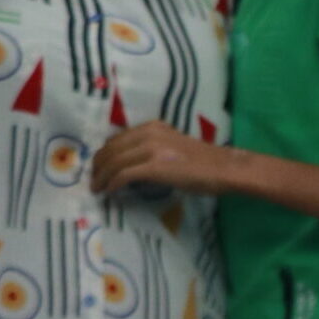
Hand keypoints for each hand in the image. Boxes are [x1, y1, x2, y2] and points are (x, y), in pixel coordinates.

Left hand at [91, 120, 237, 197]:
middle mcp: (148, 134)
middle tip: (93, 180)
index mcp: (152, 127)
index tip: (99, 167)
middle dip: (98, 166)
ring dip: (101, 177)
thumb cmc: (206, 163)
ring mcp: (150, 150)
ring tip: (97, 188)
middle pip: (111, 149)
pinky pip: (124, 175)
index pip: (118, 139)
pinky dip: (112, 183)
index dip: (104, 154)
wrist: (224, 169)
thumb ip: (155, 148)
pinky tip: (109, 191)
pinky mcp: (154, 167)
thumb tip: (137, 164)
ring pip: (114, 162)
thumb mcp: (174, 146)